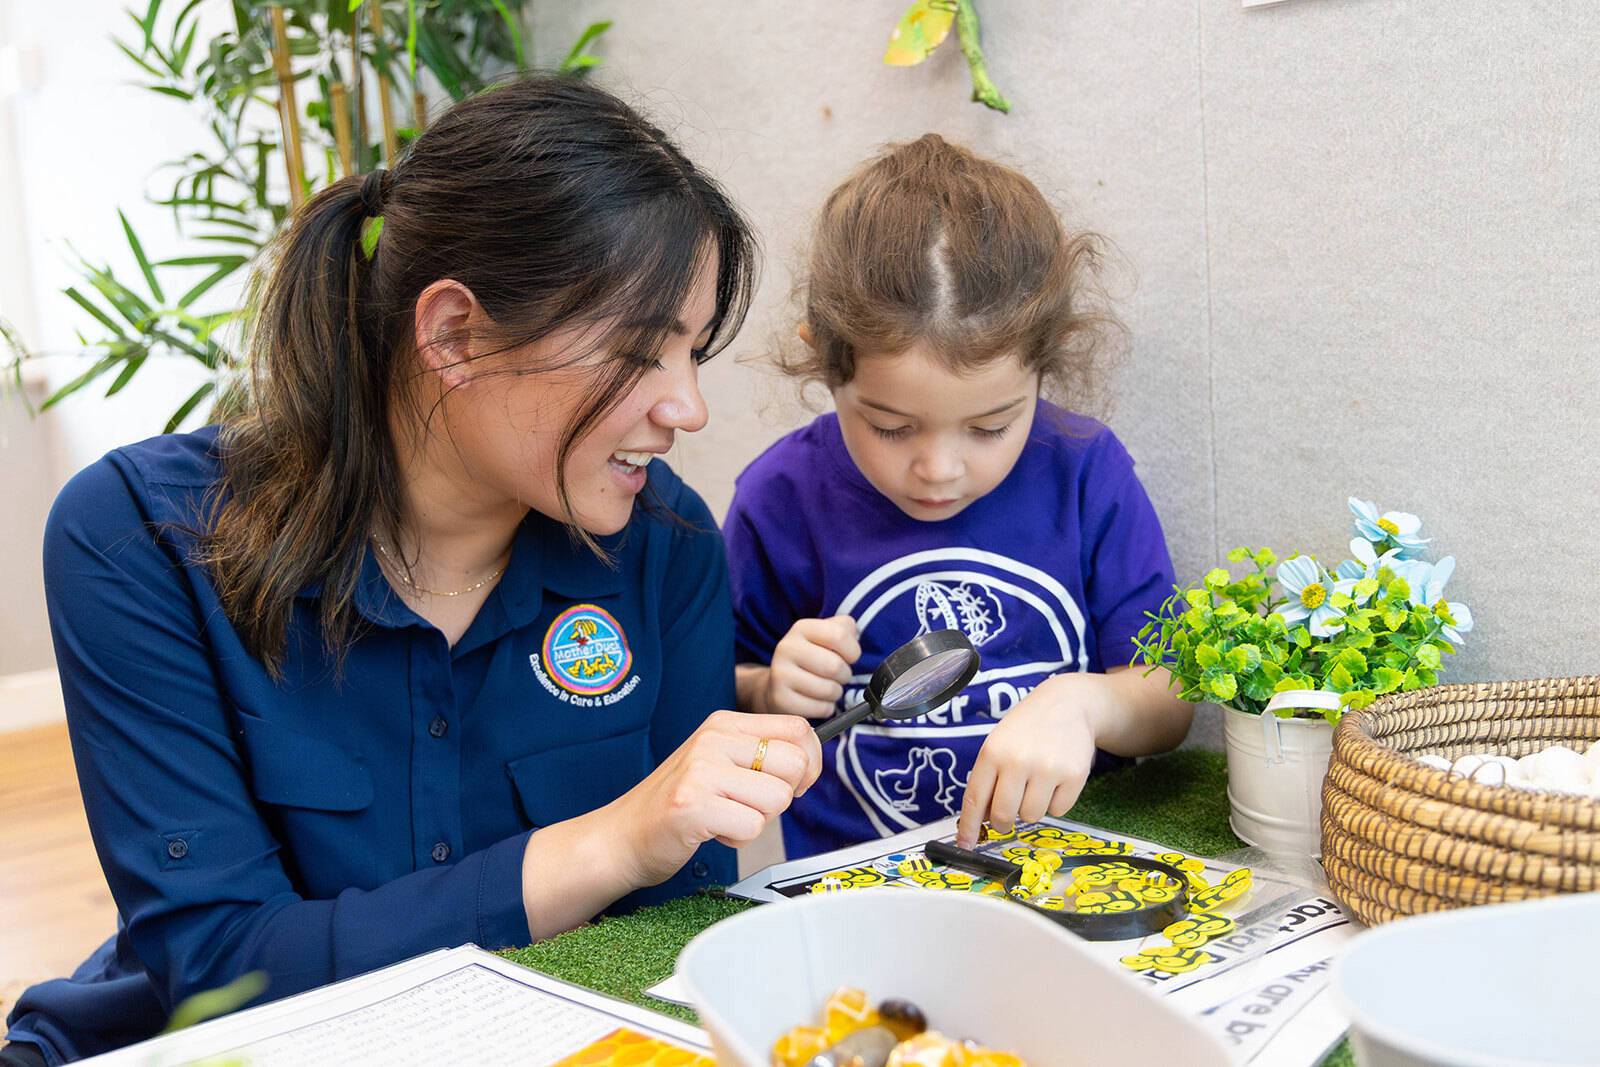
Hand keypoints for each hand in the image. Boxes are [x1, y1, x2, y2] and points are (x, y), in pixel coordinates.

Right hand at [605, 711, 823, 886]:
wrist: (623, 835)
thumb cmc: (680, 803)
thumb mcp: (719, 761)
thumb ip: (761, 754)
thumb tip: (812, 761)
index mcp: (723, 723)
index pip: (798, 728)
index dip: (810, 761)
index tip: (794, 783)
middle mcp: (713, 739)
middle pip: (795, 763)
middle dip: (784, 795)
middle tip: (751, 805)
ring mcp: (701, 770)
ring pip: (778, 798)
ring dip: (758, 819)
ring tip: (725, 816)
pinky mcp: (693, 805)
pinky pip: (752, 827)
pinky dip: (738, 839)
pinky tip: (712, 831)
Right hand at [762, 615, 860, 718]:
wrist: (779, 683)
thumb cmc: (812, 658)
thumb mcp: (826, 635)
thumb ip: (844, 628)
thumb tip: (852, 633)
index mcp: (802, 628)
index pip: (840, 636)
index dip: (852, 651)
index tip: (848, 657)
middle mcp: (787, 648)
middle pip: (835, 666)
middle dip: (844, 675)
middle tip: (837, 676)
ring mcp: (780, 675)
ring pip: (829, 690)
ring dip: (836, 693)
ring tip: (826, 687)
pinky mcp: (781, 700)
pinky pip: (821, 708)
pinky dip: (826, 708)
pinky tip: (817, 700)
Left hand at [956, 673, 1111, 847]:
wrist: (1067, 704)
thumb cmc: (1026, 729)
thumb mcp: (998, 744)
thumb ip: (988, 779)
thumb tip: (980, 821)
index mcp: (993, 752)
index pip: (975, 798)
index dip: (968, 826)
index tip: (965, 844)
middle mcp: (1018, 761)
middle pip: (1003, 815)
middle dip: (1003, 821)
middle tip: (1008, 812)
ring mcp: (1048, 769)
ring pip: (1031, 816)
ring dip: (1031, 808)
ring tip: (1036, 783)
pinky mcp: (1074, 776)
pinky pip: (1058, 811)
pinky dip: (1055, 802)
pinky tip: (1055, 779)